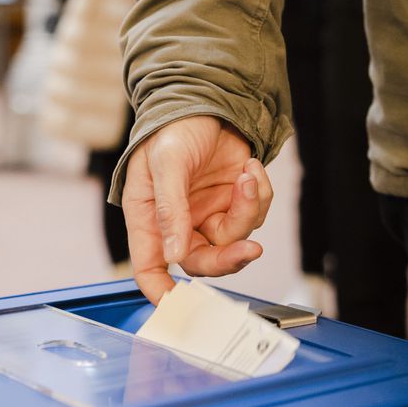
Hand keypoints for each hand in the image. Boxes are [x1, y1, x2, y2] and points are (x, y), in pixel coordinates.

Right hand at [122, 116, 272, 304]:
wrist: (207, 100)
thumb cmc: (172, 129)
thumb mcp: (166, 164)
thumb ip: (170, 210)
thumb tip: (173, 256)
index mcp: (148, 218)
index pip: (149, 267)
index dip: (159, 291)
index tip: (176, 306)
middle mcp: (178, 224)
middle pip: (201, 263)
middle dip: (228, 259)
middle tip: (249, 250)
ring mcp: (207, 215)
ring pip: (233, 241)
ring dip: (247, 211)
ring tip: (247, 176)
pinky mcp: (233, 203)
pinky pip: (253, 216)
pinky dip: (259, 194)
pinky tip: (250, 168)